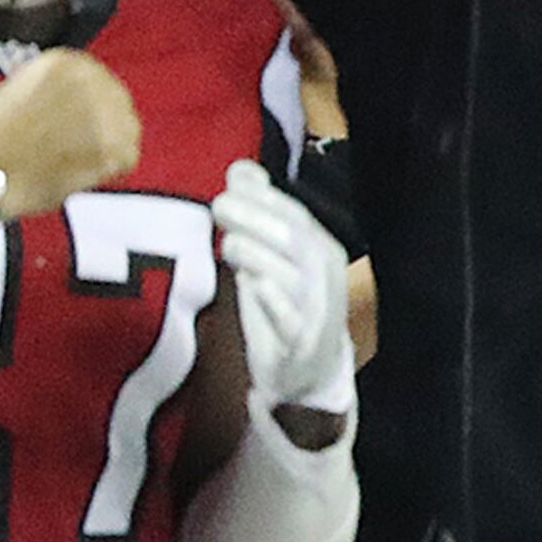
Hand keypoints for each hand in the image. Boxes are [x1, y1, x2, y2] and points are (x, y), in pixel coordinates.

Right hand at [0, 50, 139, 219]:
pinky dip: (108, 171)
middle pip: (116, 104)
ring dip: (106, 147)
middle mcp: (94, 79)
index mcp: (69, 61)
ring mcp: (110, 113)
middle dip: (101, 126)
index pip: (97, 80)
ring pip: (126, 132)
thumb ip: (57, 88)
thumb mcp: (22, 88)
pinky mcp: (118, 147)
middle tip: (78, 146)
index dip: (88, 107)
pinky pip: (126, 160)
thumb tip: (79, 100)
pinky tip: (79, 173)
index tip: (78, 121)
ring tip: (71, 161)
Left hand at [212, 158, 353, 419]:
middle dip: (254, 217)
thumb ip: (259, 216)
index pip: (295, 214)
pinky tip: (255, 284)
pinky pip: (288, 317)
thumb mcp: (272, 257)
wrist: (305, 372)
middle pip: (292, 237)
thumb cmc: (282, 306)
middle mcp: (322, 276)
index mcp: (320, 250)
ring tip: (229, 245)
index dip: (264, 196)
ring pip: (288, 273)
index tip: (231, 181)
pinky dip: (273, 299)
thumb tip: (241, 169)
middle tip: (219, 206)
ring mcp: (314, 309)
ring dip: (256, 253)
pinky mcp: (298, 342)